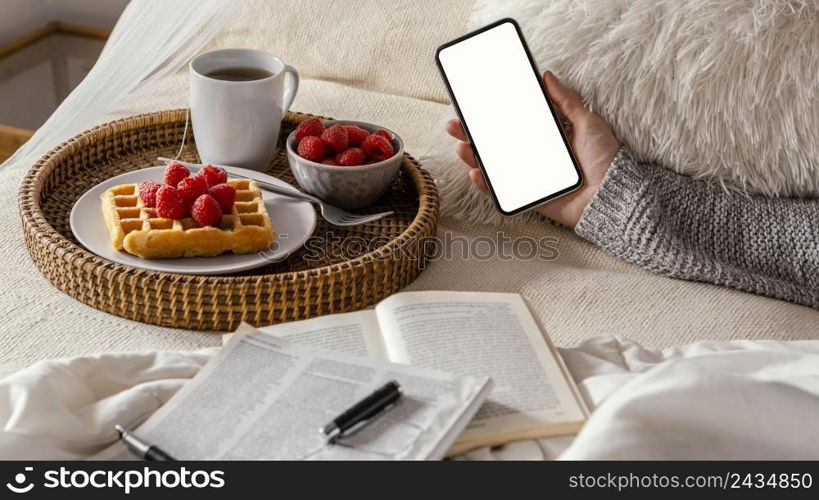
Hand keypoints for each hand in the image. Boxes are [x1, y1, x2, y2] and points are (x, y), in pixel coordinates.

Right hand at [445, 71, 619, 226]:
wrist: (613, 196)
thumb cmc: (605, 159)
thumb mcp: (588, 122)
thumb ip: (566, 101)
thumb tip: (546, 76)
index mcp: (547, 138)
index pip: (513, 125)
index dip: (492, 117)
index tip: (474, 107)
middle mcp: (535, 157)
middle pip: (496, 145)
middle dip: (473, 135)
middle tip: (455, 125)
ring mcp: (530, 178)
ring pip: (494, 167)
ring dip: (474, 157)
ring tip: (462, 147)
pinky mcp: (529, 198)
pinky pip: (503, 192)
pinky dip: (486, 184)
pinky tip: (476, 173)